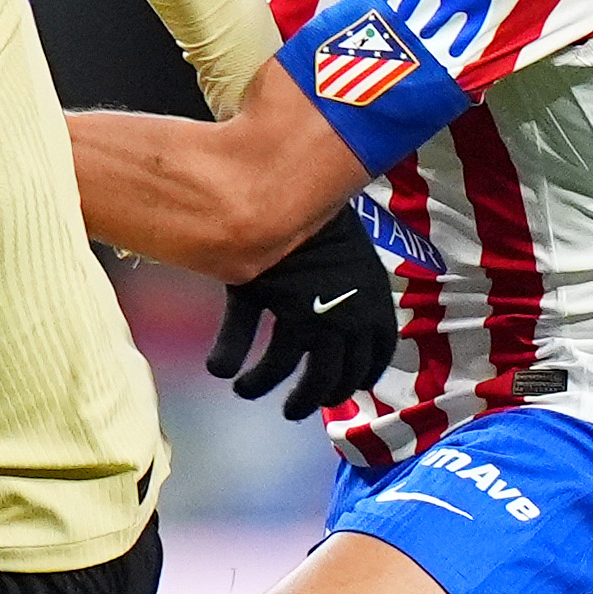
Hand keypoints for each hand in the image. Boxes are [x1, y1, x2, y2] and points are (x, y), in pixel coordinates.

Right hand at [206, 204, 398, 421]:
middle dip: (309, 398)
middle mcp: (343, 319)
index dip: (357, 381)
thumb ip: (357, 298)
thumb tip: (354, 325)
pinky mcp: (263, 299)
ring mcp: (303, 313)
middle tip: (293, 409)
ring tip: (246, 390)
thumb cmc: (328, 219)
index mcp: (373, 308)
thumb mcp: (357, 261)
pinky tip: (219, 367)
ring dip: (261, 384)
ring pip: (282, 369)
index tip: (341, 392)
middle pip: (328, 378)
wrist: (299, 184)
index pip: (373, 360)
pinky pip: (241, 342)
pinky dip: (227, 358)